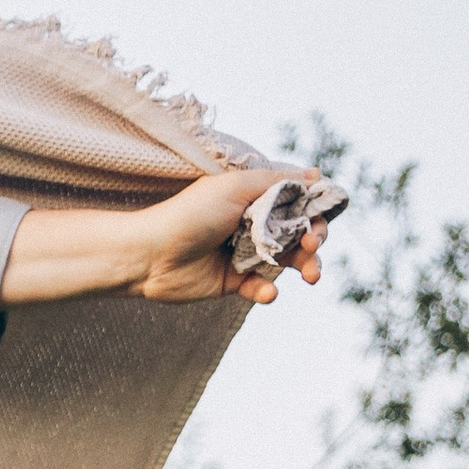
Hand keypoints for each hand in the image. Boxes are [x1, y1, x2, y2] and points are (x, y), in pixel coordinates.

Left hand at [137, 162, 330, 308]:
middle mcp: (254, 225)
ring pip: (287, 263)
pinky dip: (268, 291)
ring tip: (311, 275)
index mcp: (256, 198)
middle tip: (311, 247)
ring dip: (305, 268)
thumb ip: (276, 182)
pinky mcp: (234, 282)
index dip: (315, 214)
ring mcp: (245, 254)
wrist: (150, 255)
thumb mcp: (235, 187)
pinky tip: (266, 293)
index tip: (318, 223)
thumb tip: (317, 176)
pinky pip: (261, 288)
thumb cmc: (189, 214)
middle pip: (299, 234)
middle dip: (313, 242)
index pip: (299, 205)